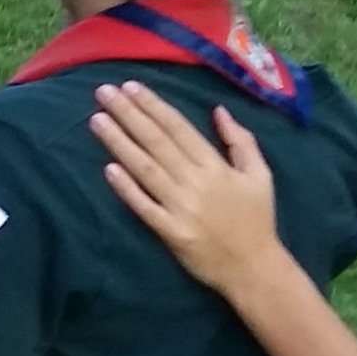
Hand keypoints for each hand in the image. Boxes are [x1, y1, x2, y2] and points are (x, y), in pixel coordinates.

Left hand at [92, 80, 286, 293]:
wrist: (255, 269)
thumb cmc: (256, 219)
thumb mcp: (260, 176)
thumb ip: (241, 141)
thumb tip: (219, 109)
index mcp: (217, 167)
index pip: (178, 129)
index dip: (153, 106)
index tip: (130, 86)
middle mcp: (197, 183)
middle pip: (157, 142)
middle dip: (129, 114)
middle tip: (103, 91)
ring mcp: (182, 208)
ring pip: (146, 169)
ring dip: (120, 143)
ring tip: (96, 119)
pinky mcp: (172, 232)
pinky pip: (145, 207)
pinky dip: (127, 188)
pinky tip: (108, 169)